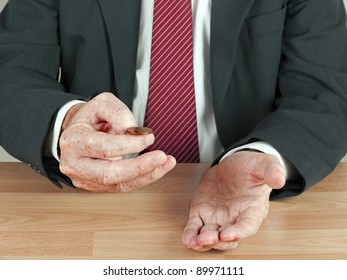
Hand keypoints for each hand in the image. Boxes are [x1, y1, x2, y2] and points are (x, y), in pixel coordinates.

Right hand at [59, 92, 175, 191]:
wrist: (77, 132)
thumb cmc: (90, 117)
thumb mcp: (103, 103)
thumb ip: (119, 113)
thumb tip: (135, 133)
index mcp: (73, 141)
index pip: (103, 147)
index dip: (129, 144)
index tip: (149, 137)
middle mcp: (75, 164)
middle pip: (108, 174)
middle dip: (138, 167)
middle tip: (161, 157)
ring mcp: (85, 179)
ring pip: (119, 184)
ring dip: (146, 175)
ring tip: (166, 163)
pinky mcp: (97, 186)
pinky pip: (123, 186)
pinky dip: (143, 178)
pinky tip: (159, 169)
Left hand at [182, 151, 284, 250]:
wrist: (234, 164)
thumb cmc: (252, 167)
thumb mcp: (264, 164)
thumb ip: (272, 171)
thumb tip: (279, 180)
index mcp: (252, 209)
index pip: (248, 225)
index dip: (239, 232)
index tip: (229, 233)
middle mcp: (235, 218)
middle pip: (228, 237)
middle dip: (218, 241)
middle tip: (208, 238)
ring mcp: (218, 217)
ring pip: (211, 236)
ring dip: (203, 241)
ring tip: (195, 242)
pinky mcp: (203, 213)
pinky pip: (196, 227)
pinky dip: (191, 234)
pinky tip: (187, 240)